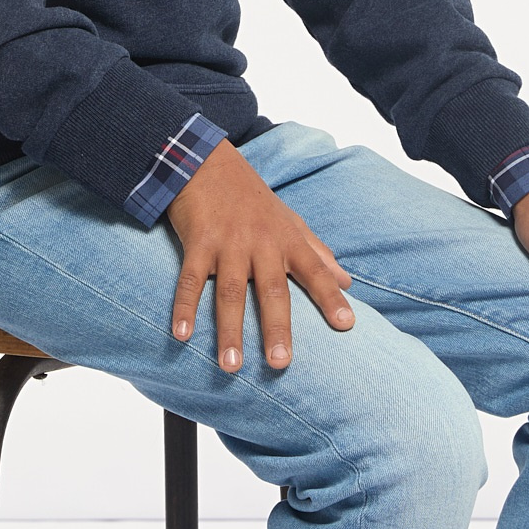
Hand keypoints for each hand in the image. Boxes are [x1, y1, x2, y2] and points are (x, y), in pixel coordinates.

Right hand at [164, 138, 354, 370]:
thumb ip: (317, 253)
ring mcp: (227, 244)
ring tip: (231, 366)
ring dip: (229, 329)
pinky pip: (190, 280)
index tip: (347, 325)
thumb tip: (348, 282)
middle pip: (271, 291)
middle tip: (280, 364)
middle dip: (276, 328)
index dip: (331, 297)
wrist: (208, 162)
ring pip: (230, 292)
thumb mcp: (290, 221)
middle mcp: (260, 244)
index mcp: (286, 240)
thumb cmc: (253, 198)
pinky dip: (184, 307)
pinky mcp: (197, 242)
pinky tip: (181, 335)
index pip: (315, 271)